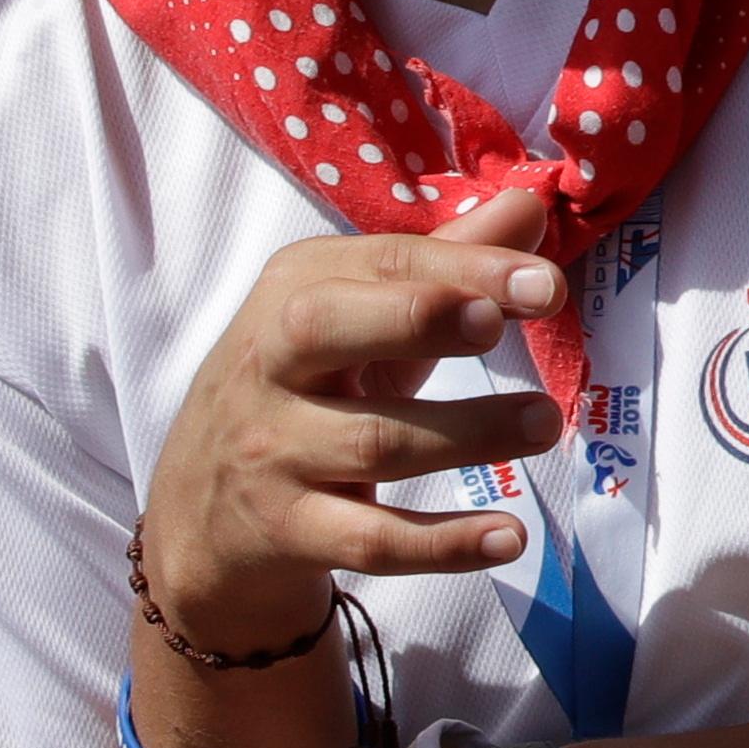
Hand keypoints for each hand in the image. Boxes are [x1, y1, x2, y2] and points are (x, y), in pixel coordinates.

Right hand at [142, 189, 566, 652]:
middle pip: (326, 329)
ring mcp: (271, 453)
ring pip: (371, 443)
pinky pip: (370, 540)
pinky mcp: (287, 533)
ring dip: (469, 435)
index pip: (380, 266)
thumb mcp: (361, 316)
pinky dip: (443, 543)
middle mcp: (268, 366)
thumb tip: (531, 204)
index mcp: (293, 294)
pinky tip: (510, 537)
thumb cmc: (306, 388)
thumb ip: (444, 261)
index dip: (464, 269)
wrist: (201, 515)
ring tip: (546, 424)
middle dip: (415, 319)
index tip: (545, 286)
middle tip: (498, 327)